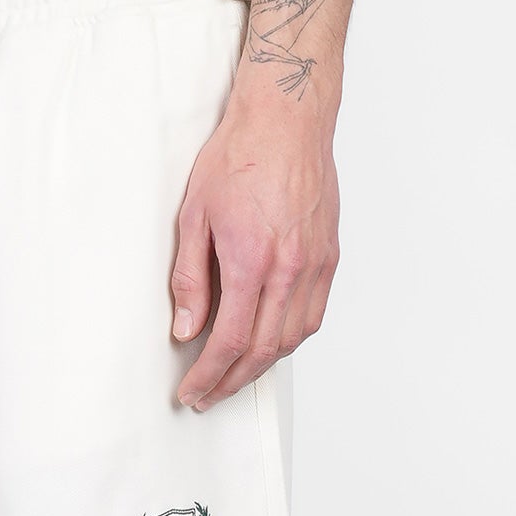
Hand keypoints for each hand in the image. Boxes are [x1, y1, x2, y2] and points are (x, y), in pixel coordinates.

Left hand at [171, 98, 339, 408]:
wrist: (287, 118)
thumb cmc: (239, 156)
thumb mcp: (194, 216)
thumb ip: (190, 279)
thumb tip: (187, 329)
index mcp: (252, 261)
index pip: (230, 341)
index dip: (208, 375)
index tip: (191, 392)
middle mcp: (290, 269)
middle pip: (264, 351)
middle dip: (231, 382)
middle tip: (207, 397)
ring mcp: (315, 264)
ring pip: (293, 339)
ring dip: (262, 367)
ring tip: (234, 376)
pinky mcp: (329, 256)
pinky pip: (313, 315)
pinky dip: (290, 339)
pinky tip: (270, 343)